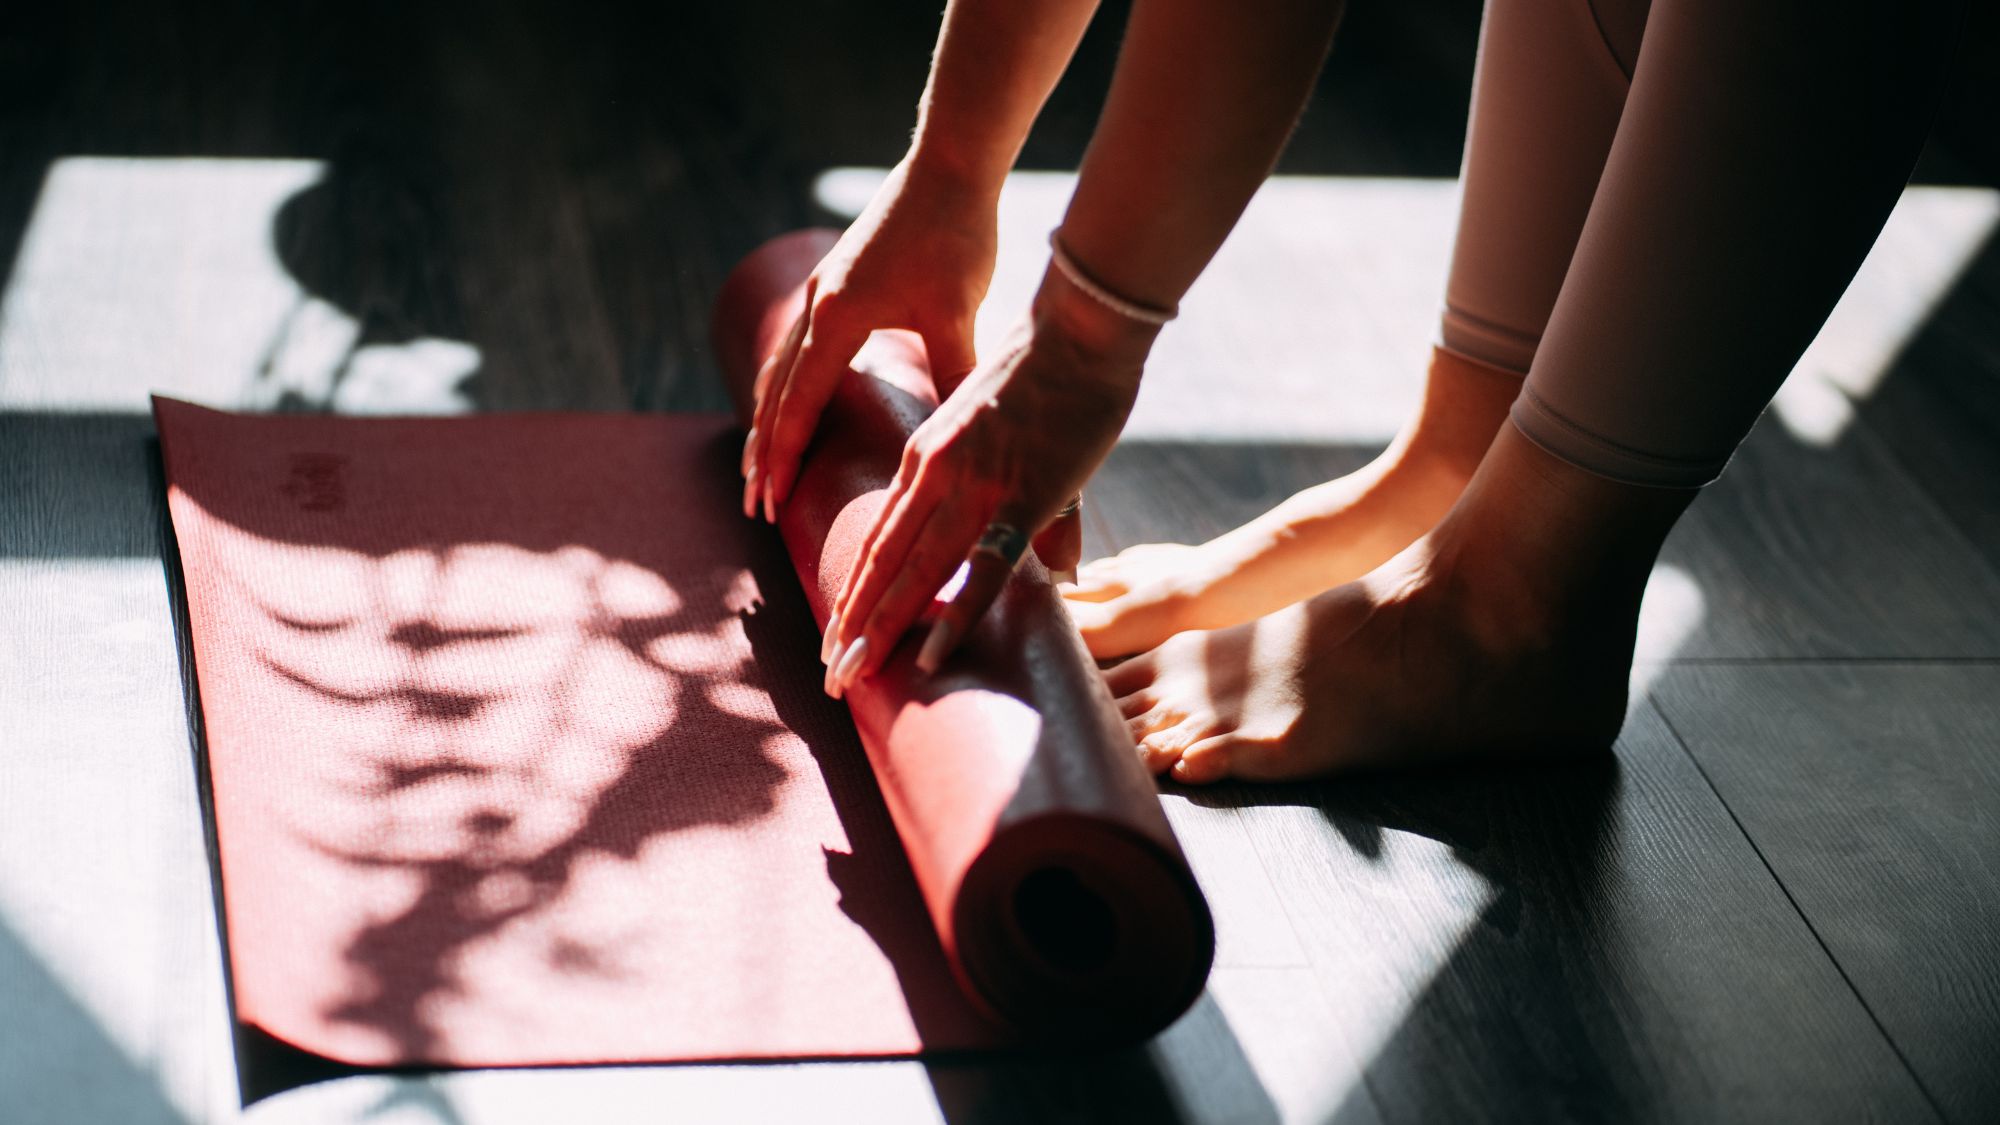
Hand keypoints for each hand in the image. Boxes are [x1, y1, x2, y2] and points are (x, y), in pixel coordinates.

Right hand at [742, 155, 997, 521]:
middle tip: (756, 505)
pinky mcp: (838, 278)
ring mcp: (823, 290)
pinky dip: (788, 381)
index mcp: (838, 318)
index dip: (785, 457)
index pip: (799, 404)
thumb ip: (954, 377)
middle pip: (777, 392)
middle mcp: (818, 305)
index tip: (772, 503)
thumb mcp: (957, 314)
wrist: (950, 163)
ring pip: (782, 367)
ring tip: (761, 463)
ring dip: (770, 419)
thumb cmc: (955, 235)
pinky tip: (794, 395)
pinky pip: (799, 342)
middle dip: (766, 452)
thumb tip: (966, 441)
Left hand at [819, 291, 1158, 696]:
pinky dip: (952, 617)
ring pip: (913, 574)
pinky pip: (979, 571)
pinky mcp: (1019, 498)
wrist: (1079, 329)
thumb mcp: (1003, 432)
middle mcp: (934, 473)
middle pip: (883, 563)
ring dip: (880, 631)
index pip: (881, 537)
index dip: (858, 590)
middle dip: (854, 625)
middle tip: (831, 677)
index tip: (840, 635)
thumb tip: (1053, 565)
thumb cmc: (1052, 376)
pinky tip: (927, 658)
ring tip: (850, 678)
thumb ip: (1014, 497)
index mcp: (924, 455)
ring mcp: (972, 487)